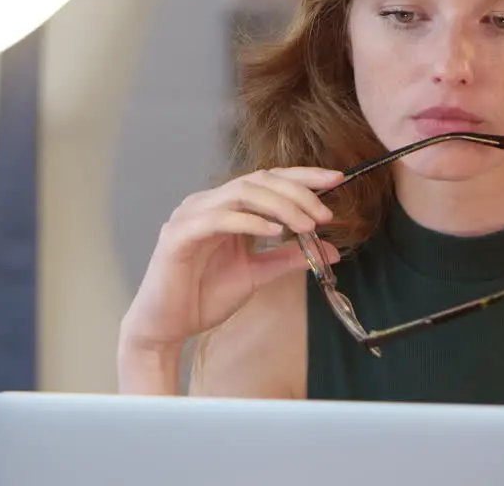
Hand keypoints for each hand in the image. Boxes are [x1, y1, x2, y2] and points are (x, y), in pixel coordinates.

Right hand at [120, 167, 343, 355]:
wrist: (167, 327)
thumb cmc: (204, 298)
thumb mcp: (257, 274)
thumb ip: (290, 258)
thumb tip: (330, 249)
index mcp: (225, 207)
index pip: (268, 179)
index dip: (303, 176)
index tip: (337, 180)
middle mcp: (207, 203)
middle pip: (259, 180)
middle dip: (297, 191)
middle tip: (325, 212)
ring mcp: (191, 215)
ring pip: (242, 192)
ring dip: (280, 206)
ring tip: (307, 224)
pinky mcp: (179, 235)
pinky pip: (219, 218)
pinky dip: (250, 222)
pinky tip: (275, 232)